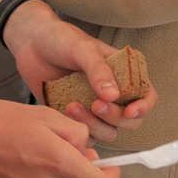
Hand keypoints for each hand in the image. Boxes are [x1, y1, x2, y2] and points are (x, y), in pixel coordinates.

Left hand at [3, 3, 157, 142]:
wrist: (31, 43)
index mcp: (124, 74)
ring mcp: (95, 108)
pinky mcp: (76, 119)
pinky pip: (86, 138)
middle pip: (129, 121)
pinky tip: (64, 113)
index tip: (129, 111)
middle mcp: (113, 94)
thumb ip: (98, 69)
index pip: (146, 96)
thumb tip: (113, 96)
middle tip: (95, 105)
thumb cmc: (61, 39)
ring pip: (108, 132)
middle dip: (115, 118)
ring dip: (94, 126)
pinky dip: (78, 133)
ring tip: (72, 106)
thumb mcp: (82, 48)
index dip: (143, 107)